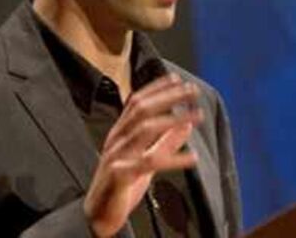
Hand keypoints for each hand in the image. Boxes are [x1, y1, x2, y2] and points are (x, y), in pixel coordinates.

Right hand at [82, 74, 202, 236]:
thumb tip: (188, 124)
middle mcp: (116, 140)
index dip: (156, 88)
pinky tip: (192, 158)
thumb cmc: (121, 187)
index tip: (177, 79)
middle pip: (142, 109)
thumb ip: (166, 143)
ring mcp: (116, 155)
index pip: (136, 102)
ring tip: (197, 115)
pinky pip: (149, 162)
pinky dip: (173, 158)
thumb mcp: (147, 161)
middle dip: (168, 96)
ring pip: (145, 129)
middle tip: (192, 90)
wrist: (97, 216)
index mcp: (120, 133)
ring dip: (174, 119)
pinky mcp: (119, 175)